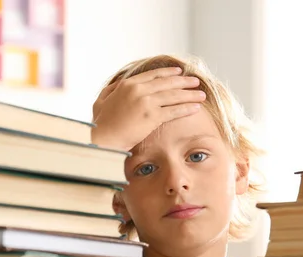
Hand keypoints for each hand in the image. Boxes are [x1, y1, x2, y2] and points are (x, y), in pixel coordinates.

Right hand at [91, 67, 205, 150]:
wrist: (102, 139)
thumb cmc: (100, 124)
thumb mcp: (101, 101)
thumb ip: (110, 90)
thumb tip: (117, 85)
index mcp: (127, 84)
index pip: (153, 75)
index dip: (168, 73)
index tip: (179, 72)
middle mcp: (138, 90)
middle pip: (167, 83)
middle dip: (184, 82)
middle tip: (196, 81)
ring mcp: (146, 102)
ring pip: (173, 95)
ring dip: (190, 94)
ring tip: (201, 94)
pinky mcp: (152, 117)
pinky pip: (174, 111)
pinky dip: (186, 108)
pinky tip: (195, 108)